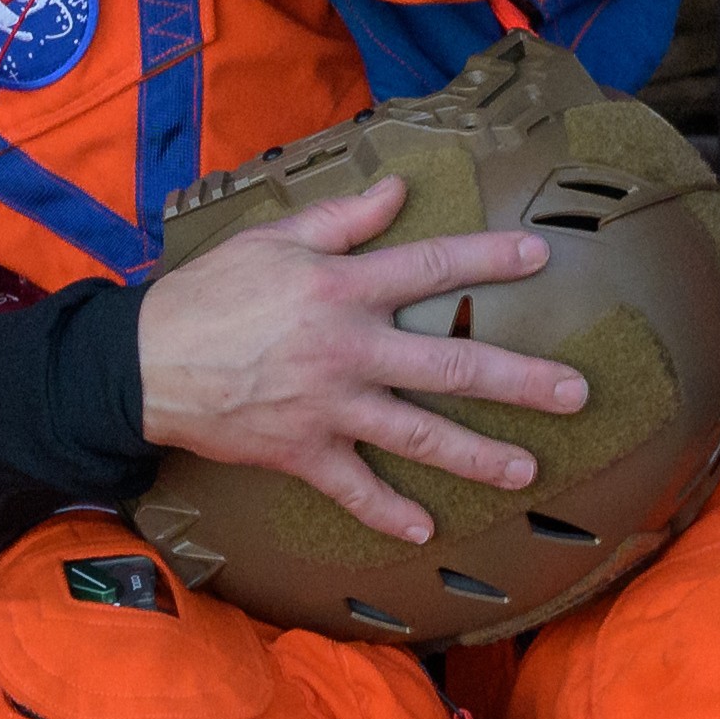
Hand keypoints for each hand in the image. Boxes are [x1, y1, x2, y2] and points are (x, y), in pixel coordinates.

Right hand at [133, 180, 602, 548]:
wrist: (143, 364)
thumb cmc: (207, 293)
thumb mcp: (271, 239)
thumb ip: (341, 219)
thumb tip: (397, 188)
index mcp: (342, 289)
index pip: (430, 267)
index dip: (487, 260)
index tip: (540, 258)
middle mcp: (349, 350)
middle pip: (452, 366)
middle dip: (521, 381)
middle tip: (576, 393)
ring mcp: (330, 407)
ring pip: (420, 436)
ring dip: (479, 456)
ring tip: (529, 471)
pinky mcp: (303, 452)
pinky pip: (355, 489)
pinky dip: (389, 512)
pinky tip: (427, 529)